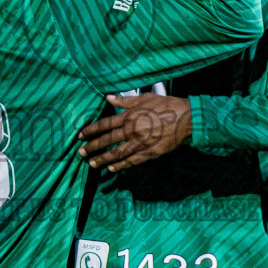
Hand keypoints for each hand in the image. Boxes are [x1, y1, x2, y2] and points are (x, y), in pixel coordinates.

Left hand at [76, 94, 191, 171]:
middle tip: (81, 153)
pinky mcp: (150, 153)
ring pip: (117, 154)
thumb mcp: (144, 98)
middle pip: (107, 141)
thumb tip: (108, 97)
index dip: (91, 130)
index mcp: (129, 117)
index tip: (80, 136)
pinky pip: (132, 161)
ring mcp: (140, 144)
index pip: (104, 124)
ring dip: (103, 160)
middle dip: (92, 147)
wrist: (186, 118)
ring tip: (92, 164)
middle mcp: (132, 131)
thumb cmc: (166, 105)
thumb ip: (124, 100)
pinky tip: (112, 169)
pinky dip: (121, 166)